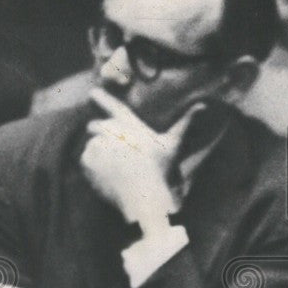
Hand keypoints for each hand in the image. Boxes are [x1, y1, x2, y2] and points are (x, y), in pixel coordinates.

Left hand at [81, 88, 203, 229]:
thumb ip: (185, 123)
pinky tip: (105, 173)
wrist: (142, 196)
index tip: (92, 91)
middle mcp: (112, 131)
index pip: (114, 107)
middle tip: (113, 151)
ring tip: (113, 166)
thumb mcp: (173, 145)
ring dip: (99, 151)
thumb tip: (204, 104)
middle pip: (96, 126)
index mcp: (131, 125)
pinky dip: (91, 164)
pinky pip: (84, 157)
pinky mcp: (87, 160)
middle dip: (101, 133)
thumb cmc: (160, 171)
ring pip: (91, 143)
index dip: (103, 98)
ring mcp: (98, 145)